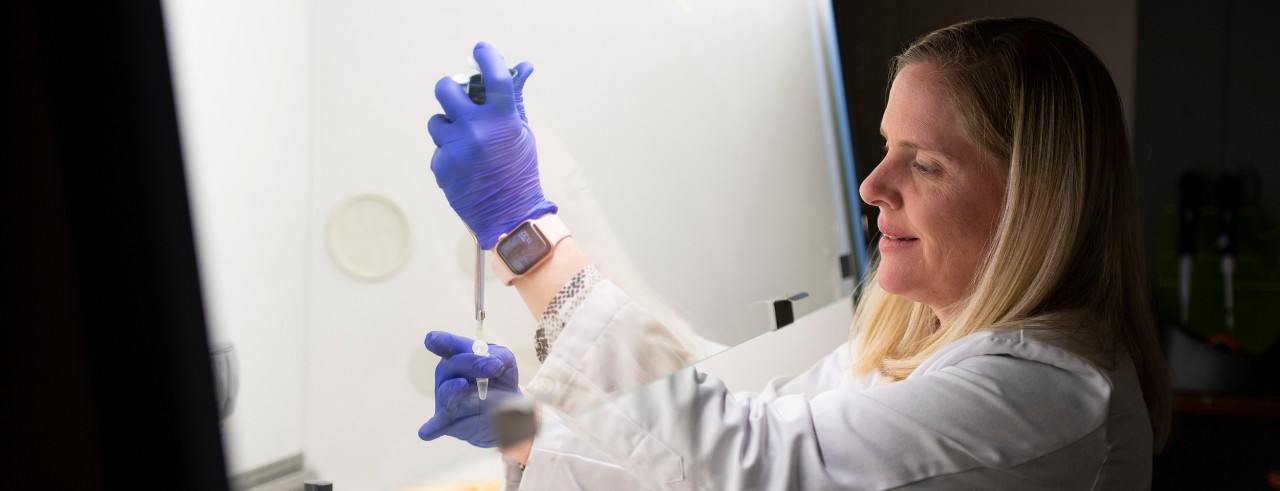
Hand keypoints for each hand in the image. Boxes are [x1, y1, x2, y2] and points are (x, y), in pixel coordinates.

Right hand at [418, 331, 519, 447]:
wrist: (506, 409)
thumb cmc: (499, 379)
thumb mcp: (505, 362)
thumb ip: (499, 356)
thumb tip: (494, 363)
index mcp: (457, 356)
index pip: (445, 345)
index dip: (440, 341)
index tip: (433, 340)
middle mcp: (447, 376)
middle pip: (450, 366)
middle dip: (472, 363)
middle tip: (496, 366)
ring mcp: (445, 399)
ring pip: (447, 392)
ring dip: (460, 389)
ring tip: (469, 388)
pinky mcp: (448, 422)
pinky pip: (437, 425)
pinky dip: (431, 428)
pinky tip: (426, 432)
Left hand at [428, 42, 556, 248]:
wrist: (508, 216)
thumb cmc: (519, 173)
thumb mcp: (522, 134)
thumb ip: (514, 102)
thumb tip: (523, 68)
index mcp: (502, 119)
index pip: (493, 75)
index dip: (487, 57)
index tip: (482, 50)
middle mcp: (476, 129)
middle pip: (445, 89)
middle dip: (450, 90)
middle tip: (459, 100)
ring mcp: (455, 147)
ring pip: (437, 121)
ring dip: (448, 127)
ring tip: (466, 143)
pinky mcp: (441, 165)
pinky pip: (439, 148)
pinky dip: (450, 154)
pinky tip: (465, 167)